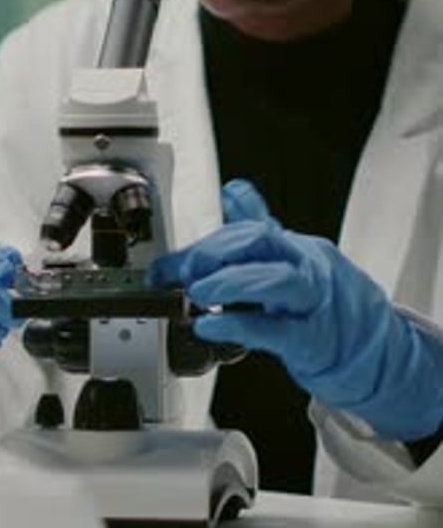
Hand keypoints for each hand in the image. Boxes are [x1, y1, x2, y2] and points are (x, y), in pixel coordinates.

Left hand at [150, 179, 442, 440]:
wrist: (369, 347)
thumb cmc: (322, 303)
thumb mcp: (291, 260)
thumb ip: (259, 227)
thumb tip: (232, 190)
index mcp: (295, 246)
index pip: (250, 228)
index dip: (209, 240)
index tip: (169, 263)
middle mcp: (305, 266)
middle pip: (262, 240)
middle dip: (217, 251)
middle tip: (182, 271)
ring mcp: (312, 301)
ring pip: (276, 279)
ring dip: (231, 281)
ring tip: (196, 291)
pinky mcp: (312, 340)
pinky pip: (276, 330)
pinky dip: (239, 325)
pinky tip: (210, 327)